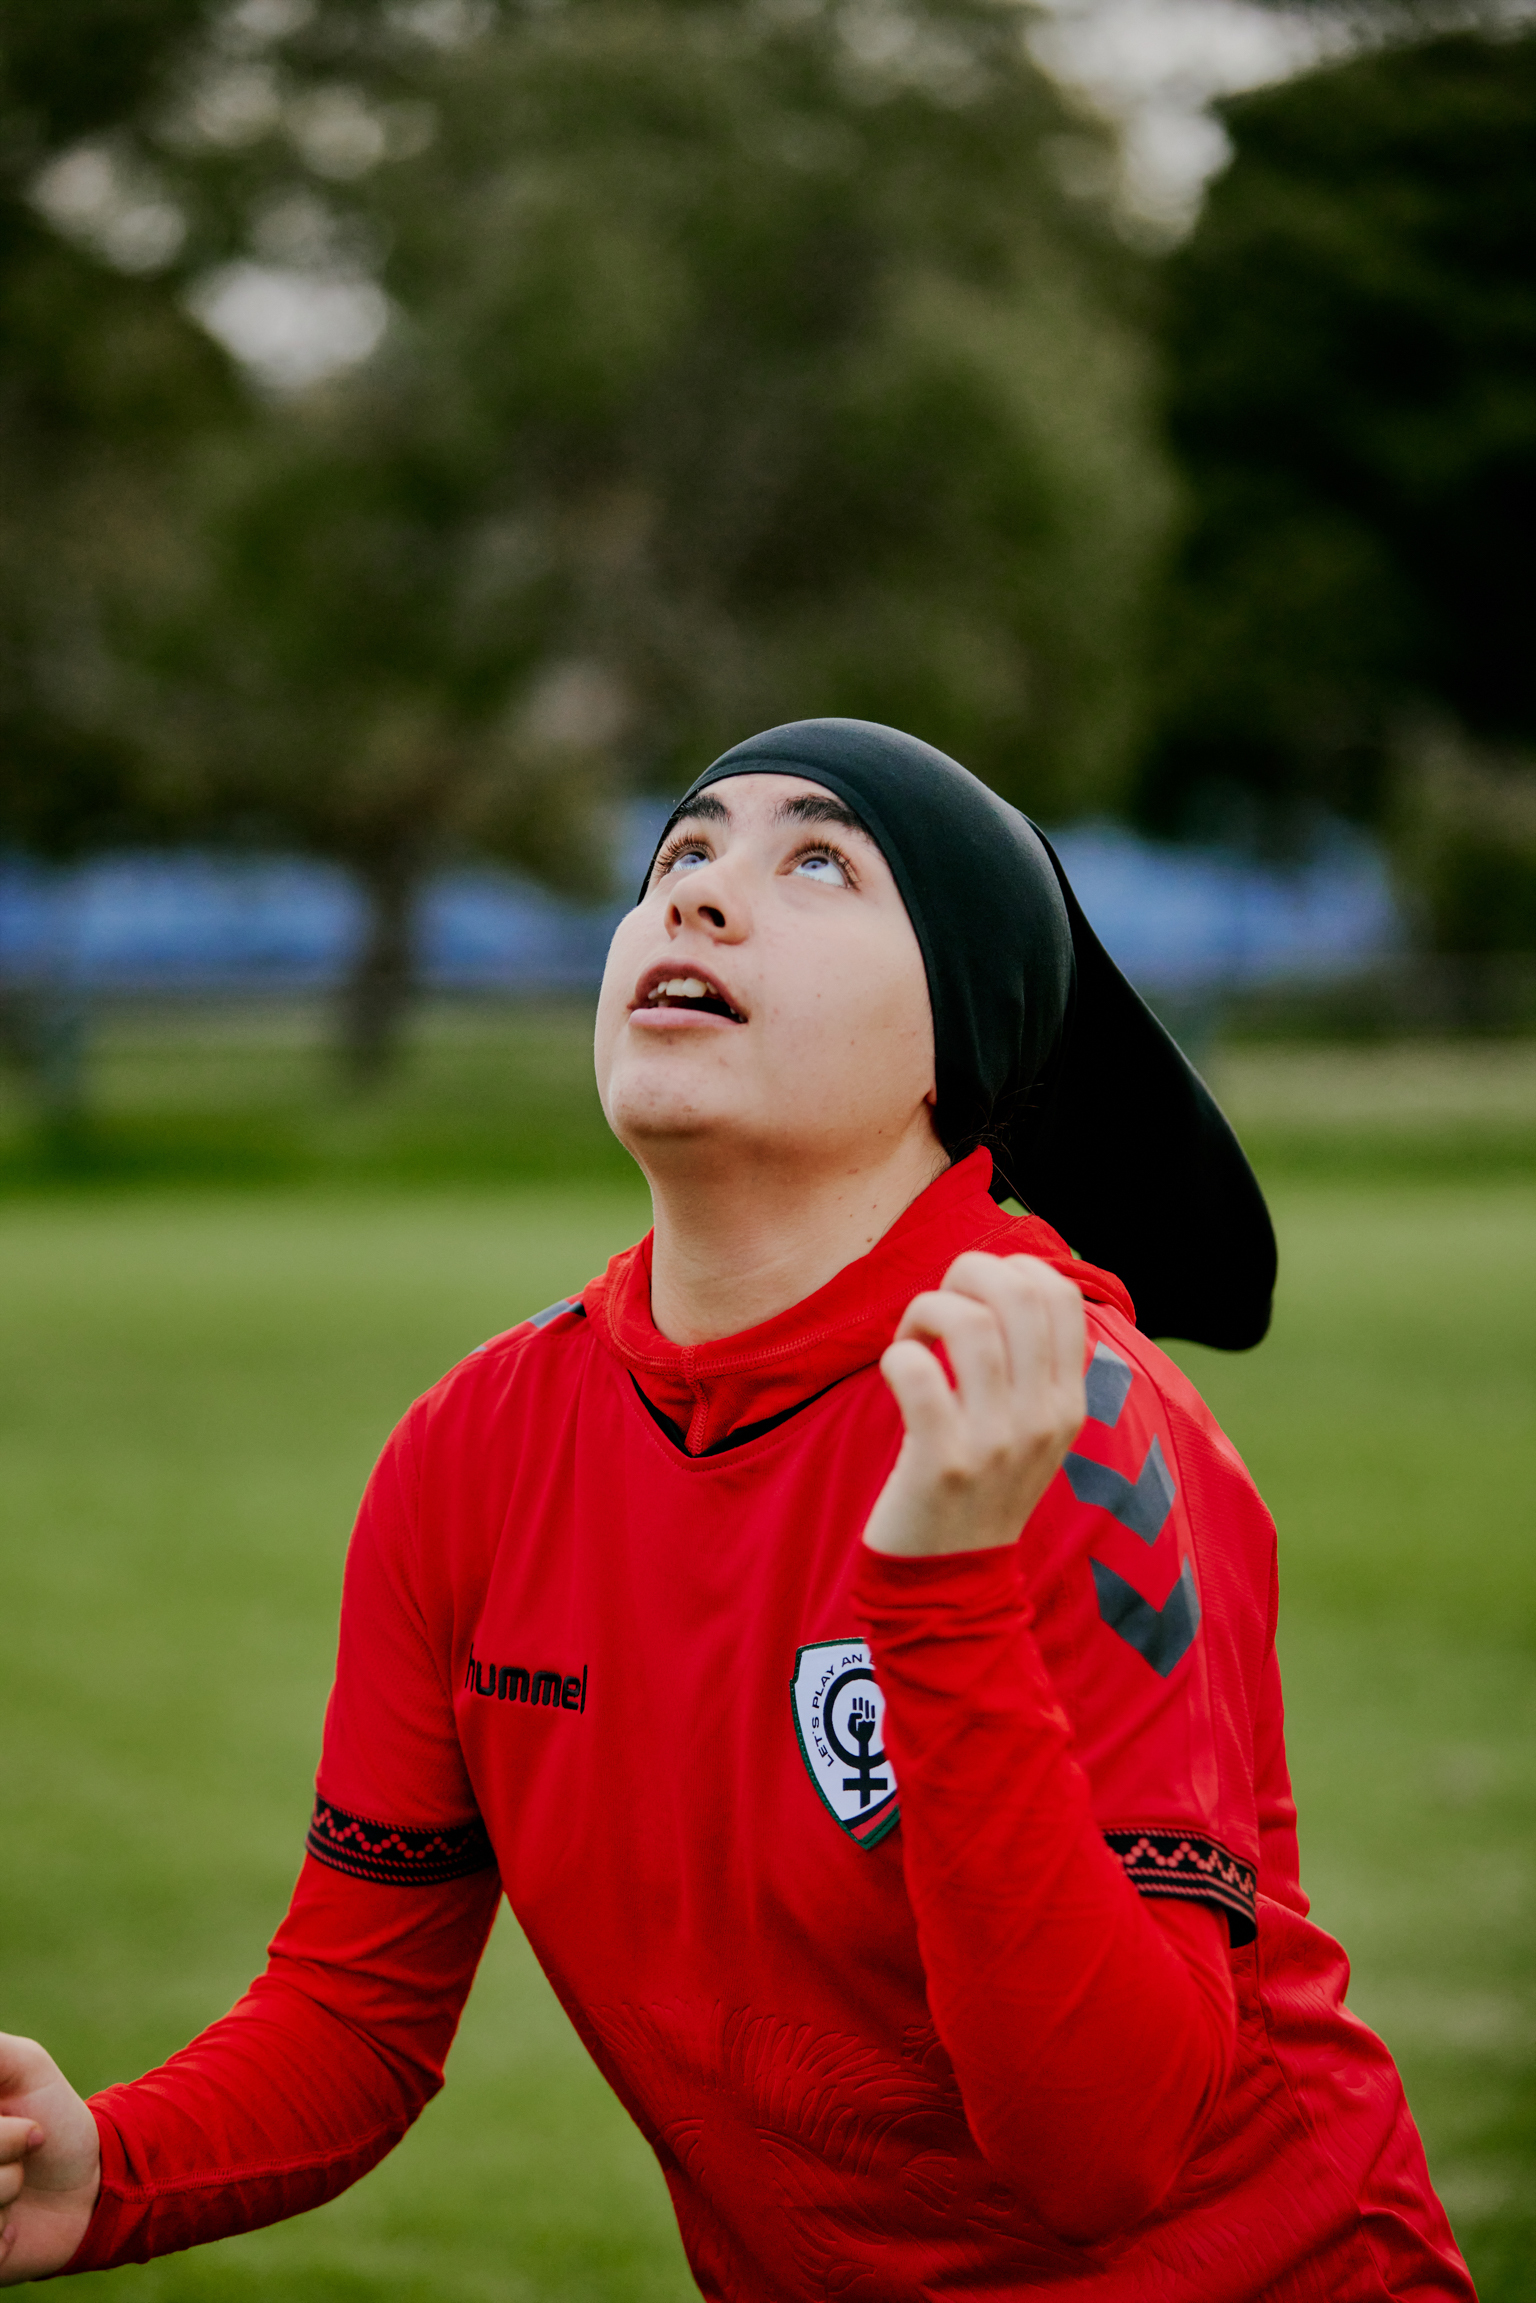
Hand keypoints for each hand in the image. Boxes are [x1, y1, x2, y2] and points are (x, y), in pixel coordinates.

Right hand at [0, 2033, 100, 2284]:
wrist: (89, 2186)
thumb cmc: (52, 2118)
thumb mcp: (24, 2065)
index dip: (0, 2128)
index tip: (21, 2118)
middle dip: (3, 2142)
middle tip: (30, 2141)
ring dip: (5, 2187)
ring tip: (19, 2184)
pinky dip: (1, 2232)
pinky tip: (13, 2224)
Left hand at [862, 1251, 1086, 1558]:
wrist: (952, 1581)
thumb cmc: (979, 1487)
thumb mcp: (1032, 1431)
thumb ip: (1034, 1366)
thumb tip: (1013, 1280)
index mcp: (1068, 1400)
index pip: (1060, 1293)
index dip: (1009, 1269)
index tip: (974, 1297)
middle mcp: (1043, 1415)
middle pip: (1017, 1291)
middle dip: (964, 1275)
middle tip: (937, 1310)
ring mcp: (996, 1439)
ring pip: (967, 1321)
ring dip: (924, 1311)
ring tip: (912, 1341)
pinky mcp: (943, 1460)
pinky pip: (917, 1371)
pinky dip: (897, 1356)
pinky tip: (895, 1374)